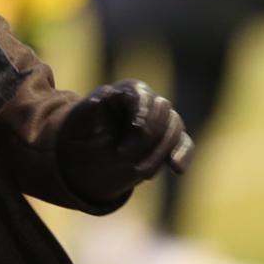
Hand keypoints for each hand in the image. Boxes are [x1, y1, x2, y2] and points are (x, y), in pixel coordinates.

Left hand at [56, 80, 192, 205]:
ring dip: (160, 152)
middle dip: (148, 136)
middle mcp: (150, 102)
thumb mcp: (79, 120)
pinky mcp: (171, 140)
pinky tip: (177, 169)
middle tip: (125, 156)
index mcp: (128, 91)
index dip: (142, 112)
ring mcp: (163, 121)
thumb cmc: (86, 127)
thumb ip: (87, 110)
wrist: (94, 146)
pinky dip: (182, 156)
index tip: (135, 128)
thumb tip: (97, 100)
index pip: (143, 96)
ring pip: (174, 129)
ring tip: (141, 173)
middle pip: (163, 112)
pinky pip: (184, 144)